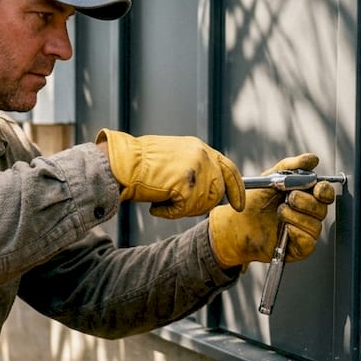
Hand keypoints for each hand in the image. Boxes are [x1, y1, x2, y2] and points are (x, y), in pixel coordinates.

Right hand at [96, 129, 244, 218]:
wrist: (122, 163)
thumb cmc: (140, 165)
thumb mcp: (174, 158)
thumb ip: (193, 169)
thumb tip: (205, 188)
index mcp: (200, 147)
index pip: (228, 168)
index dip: (236, 189)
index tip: (238, 204)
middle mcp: (202, 155)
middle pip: (218, 191)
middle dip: (202, 204)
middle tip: (180, 206)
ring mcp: (196, 169)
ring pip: (203, 203)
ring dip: (183, 209)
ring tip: (163, 200)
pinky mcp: (186, 184)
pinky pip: (185, 210)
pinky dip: (169, 213)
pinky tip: (156, 205)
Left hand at [207, 153, 336, 267]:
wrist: (238, 223)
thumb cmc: (255, 202)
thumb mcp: (271, 177)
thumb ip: (291, 166)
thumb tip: (312, 159)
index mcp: (306, 196)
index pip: (325, 193)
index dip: (324, 190)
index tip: (316, 187)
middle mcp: (308, 214)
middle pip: (322, 209)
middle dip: (306, 202)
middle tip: (289, 198)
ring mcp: (305, 232)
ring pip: (315, 225)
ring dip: (295, 216)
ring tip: (280, 212)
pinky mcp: (299, 248)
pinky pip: (308, 242)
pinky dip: (297, 233)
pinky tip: (284, 228)